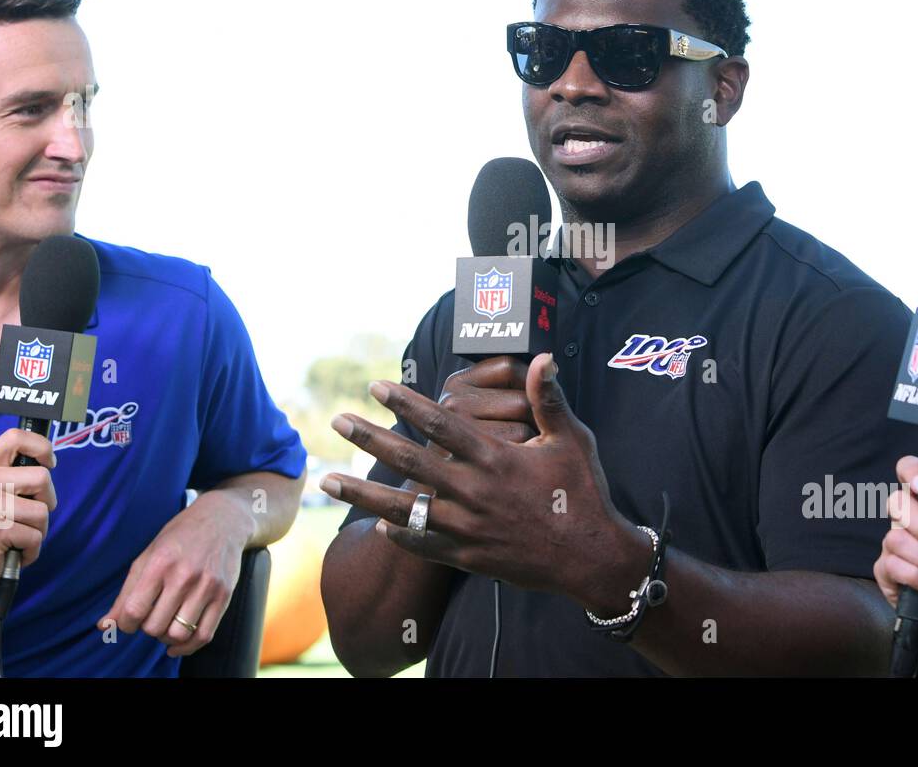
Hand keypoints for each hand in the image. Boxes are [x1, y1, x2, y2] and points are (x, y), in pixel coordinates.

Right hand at [0, 429, 56, 608]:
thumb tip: (48, 459)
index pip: (16, 437)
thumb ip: (14, 474)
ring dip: (38, 529)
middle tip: (26, 517)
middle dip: (45, 501)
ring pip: (43, 510)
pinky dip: (31, 549)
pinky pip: (36, 535)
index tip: (49, 463)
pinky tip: (12, 551)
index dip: (42, 447)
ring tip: (16, 536)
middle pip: (42, 477)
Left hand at [98, 494, 249, 656]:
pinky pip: (204, 635)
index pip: (133, 611)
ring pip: (178, 634)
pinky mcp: (224, 595)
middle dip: (147, 628)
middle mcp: (184, 575)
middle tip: (151, 615)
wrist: (222, 520)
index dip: (125, 624)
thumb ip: (126, 594)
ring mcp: (207, 586)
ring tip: (165, 624)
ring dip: (165, 637)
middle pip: (154, 627)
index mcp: (160, 563)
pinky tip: (177, 643)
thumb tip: (104, 627)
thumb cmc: (179, 538)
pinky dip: (187, 647)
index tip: (129, 619)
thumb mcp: (148, 557)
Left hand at [321, 353, 644, 609]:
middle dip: (370, 439)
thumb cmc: (584, 494)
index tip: (376, 387)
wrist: (591, 559)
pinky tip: (379, 523)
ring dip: (362, 494)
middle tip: (338, 421)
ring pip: (403, 508)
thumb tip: (542, 357)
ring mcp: (467, 528)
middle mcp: (474, 492)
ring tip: (326, 482)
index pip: (441, 424)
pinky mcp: (469, 557)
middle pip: (410, 460)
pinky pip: (424, 544)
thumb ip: (549, 399)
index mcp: (496, 459)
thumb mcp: (571, 440)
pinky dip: (400, 533)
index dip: (406, 403)